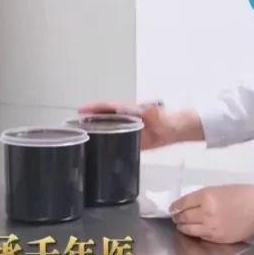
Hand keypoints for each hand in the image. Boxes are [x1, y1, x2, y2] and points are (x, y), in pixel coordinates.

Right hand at [77, 101, 202, 149]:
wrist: (181, 130)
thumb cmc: (172, 123)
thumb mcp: (163, 119)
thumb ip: (154, 114)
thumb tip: (147, 108)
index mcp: (133, 111)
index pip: (110, 107)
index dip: (95, 107)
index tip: (81, 109)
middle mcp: (129, 118)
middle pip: (105, 115)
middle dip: (89, 118)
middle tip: (73, 124)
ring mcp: (130, 127)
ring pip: (110, 126)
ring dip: (96, 128)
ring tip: (80, 135)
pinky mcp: (134, 138)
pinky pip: (117, 138)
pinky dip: (107, 141)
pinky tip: (98, 147)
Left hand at [170, 185, 253, 243]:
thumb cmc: (245, 194)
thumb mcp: (221, 188)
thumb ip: (204, 196)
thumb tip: (190, 203)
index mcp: (207, 197)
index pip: (183, 203)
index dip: (175, 205)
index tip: (172, 207)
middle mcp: (206, 213)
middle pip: (183, 217)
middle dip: (177, 216)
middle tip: (175, 216)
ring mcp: (212, 228)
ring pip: (189, 229)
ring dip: (182, 226)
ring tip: (181, 224)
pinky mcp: (218, 238)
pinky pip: (201, 236)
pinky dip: (195, 233)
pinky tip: (196, 230)